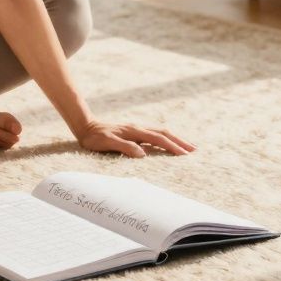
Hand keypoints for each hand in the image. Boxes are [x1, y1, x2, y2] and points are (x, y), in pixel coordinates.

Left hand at [77, 120, 196, 157]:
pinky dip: (165, 138)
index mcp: (134, 131)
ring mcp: (136, 129)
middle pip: (164, 133)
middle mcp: (138, 128)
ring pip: (160, 132)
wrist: (85, 126)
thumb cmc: (94, 138)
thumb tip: (143, 154)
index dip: (172, 146)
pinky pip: (154, 134)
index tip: (185, 154)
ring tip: (186, 146)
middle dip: (180, 141)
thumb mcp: (107, 143)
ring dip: (174, 138)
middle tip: (195, 150)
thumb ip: (125, 147)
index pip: (158, 139)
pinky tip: (167, 143)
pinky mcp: (133, 131)